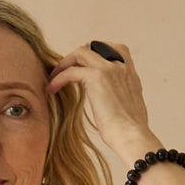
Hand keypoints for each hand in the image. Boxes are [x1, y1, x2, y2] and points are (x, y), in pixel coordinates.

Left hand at [45, 40, 154, 162]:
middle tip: (63, 70)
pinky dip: (58, 78)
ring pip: (80, 53)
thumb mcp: (129, 110)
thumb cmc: (129, 134)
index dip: (97, 53)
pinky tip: (51, 89)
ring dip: (64, 64)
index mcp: (130, 75)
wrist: (132, 138)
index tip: (84, 65)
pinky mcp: (97, 77)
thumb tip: (113, 106)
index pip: (116, 49)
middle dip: (76, 57)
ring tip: (53, 77)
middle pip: (94, 47)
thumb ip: (121, 99)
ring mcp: (110, 69)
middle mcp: (121, 68)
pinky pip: (71, 71)